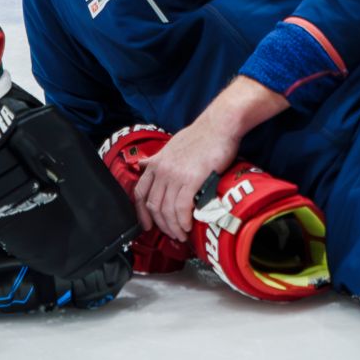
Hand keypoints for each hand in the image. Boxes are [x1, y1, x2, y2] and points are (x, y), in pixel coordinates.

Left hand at [134, 108, 245, 240]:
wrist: (219, 125)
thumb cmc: (199, 136)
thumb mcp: (171, 145)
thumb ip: (157, 159)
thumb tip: (142, 164)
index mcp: (156, 163)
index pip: (140, 193)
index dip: (142, 213)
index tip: (147, 226)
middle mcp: (162, 170)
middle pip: (154, 206)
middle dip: (161, 224)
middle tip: (171, 234)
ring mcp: (175, 175)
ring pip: (167, 210)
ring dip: (173, 227)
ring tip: (182, 234)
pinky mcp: (191, 179)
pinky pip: (182, 207)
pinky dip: (183, 221)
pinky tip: (188, 226)